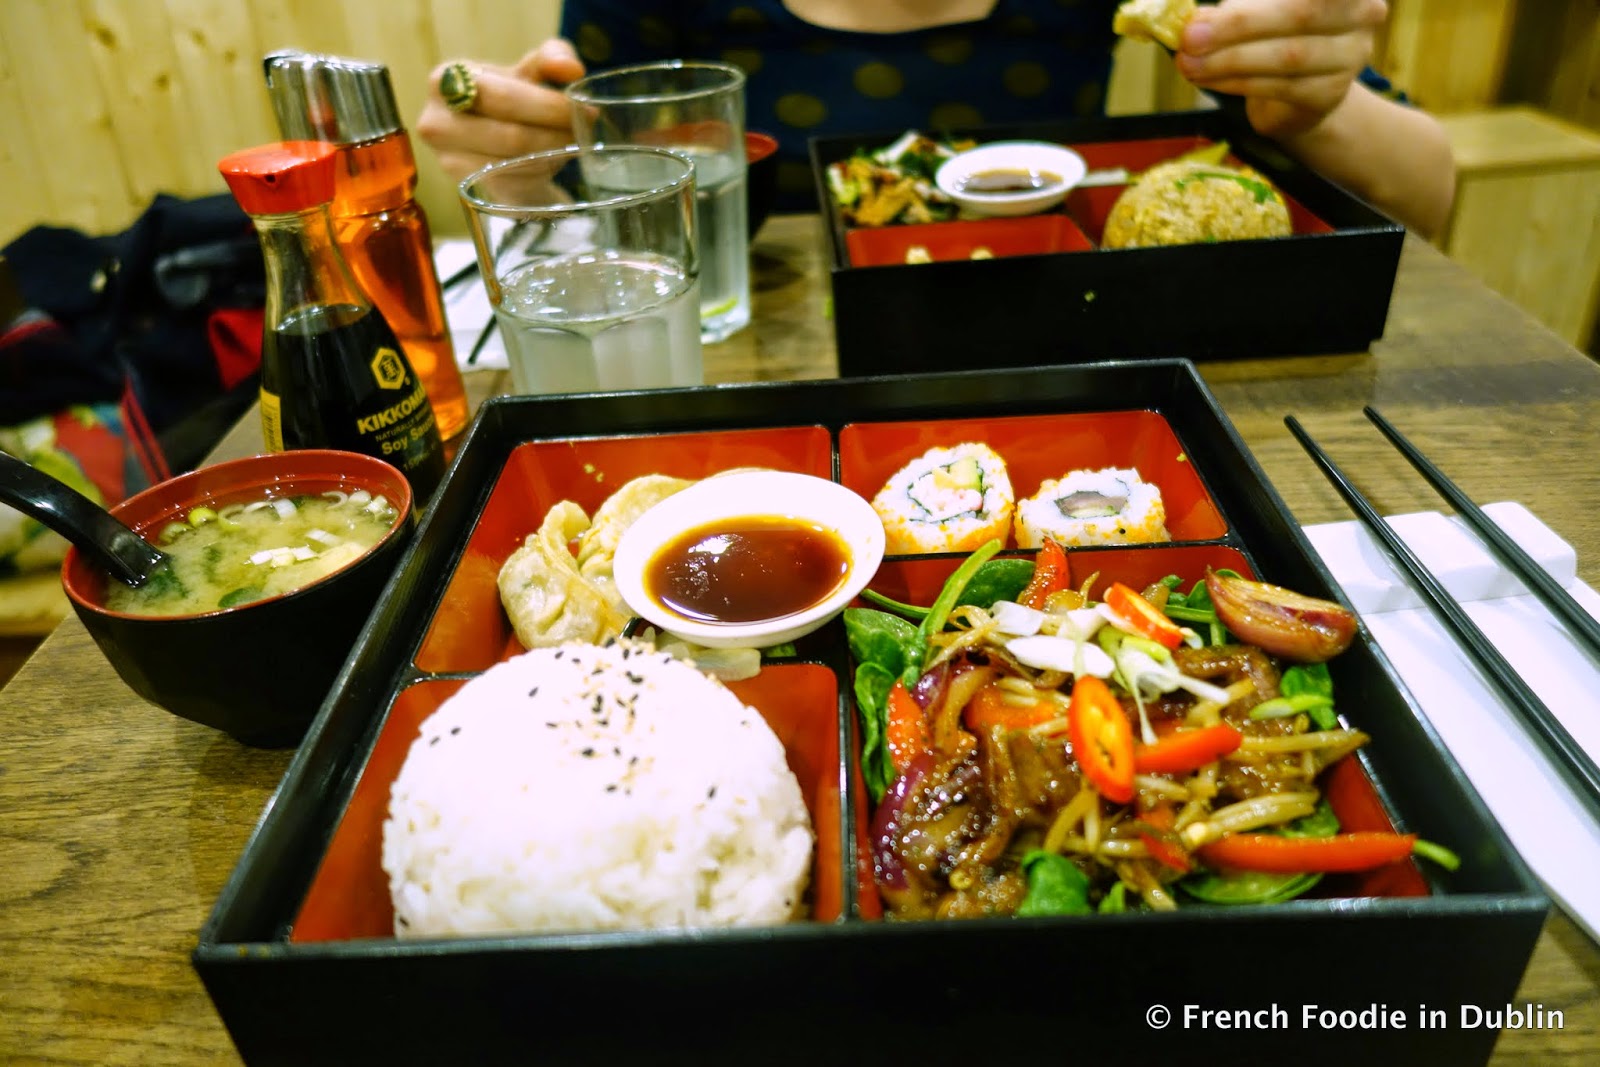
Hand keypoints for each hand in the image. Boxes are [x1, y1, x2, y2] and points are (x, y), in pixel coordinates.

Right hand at [416, 39, 588, 181]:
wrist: (500, 146)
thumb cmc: (514, 103)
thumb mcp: (532, 72)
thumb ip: (551, 58)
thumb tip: (571, 69)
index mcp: (446, 79)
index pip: (502, 95)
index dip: (547, 104)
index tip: (582, 108)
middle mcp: (437, 120)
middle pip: (509, 132)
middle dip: (555, 132)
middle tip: (584, 129)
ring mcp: (447, 159)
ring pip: (513, 161)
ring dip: (552, 154)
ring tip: (572, 143)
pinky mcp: (464, 186)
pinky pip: (511, 182)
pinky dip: (539, 173)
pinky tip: (551, 162)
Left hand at [1174, 0, 1387, 137]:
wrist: (1299, 96)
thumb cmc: (1276, 33)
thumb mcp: (1259, 7)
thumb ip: (1238, 7)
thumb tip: (1196, 20)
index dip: (1268, 3)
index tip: (1234, 0)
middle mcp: (1362, 13)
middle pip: (1298, 15)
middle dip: (1238, 27)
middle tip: (1190, 38)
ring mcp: (1350, 56)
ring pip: (1287, 56)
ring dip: (1230, 60)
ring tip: (1189, 63)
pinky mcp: (1330, 93)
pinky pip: (1280, 87)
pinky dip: (1237, 83)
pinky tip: (1208, 80)